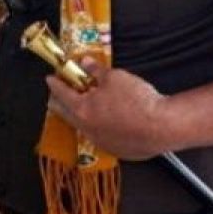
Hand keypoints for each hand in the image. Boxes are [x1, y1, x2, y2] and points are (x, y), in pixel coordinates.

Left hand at [44, 58, 170, 159]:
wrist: (162, 126)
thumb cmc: (137, 101)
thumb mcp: (115, 77)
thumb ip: (96, 71)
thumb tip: (86, 63)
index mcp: (82, 110)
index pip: (61, 94)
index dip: (55, 84)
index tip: (50, 79)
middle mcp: (87, 129)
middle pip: (65, 114)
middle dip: (60, 101)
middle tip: (60, 92)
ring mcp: (101, 142)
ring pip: (83, 126)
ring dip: (80, 114)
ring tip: (84, 104)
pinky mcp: (116, 150)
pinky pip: (100, 136)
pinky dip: (98, 126)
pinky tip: (106, 119)